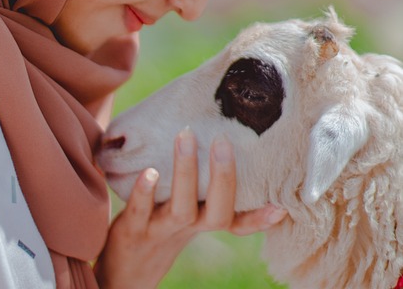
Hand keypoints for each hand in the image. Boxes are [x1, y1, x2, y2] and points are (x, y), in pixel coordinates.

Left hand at [94, 129, 286, 288]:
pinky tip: (148, 171)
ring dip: (185, 172)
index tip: (281, 204)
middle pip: (216, 212)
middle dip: (223, 177)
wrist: (124, 268)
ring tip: (185, 137)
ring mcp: (161, 229)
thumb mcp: (188, 210)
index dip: (260, 217)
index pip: (238, 221)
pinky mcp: (132, 230)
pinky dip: (144, 192)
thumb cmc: (162, 225)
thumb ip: (206, 186)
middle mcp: (188, 226)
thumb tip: (224, 147)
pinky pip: (140, 211)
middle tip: (223, 141)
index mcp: (204, 220)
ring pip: (181, 208)